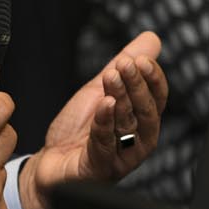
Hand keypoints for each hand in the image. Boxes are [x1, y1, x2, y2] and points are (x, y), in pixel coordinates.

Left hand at [16, 31, 167, 208]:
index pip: (157, 99)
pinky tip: (104, 105)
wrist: (50, 163)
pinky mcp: (99, 169)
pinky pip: (104, 145)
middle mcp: (136, 142)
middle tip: (126, 64)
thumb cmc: (79, 131)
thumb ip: (125, 67)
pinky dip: (105, 124)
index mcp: (141, 123)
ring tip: (111, 76)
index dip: (153, 79)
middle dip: (137, 86)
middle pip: (146, 112)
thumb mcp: (101, 90)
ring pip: (127, 127)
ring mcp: (119, 158)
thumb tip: (152, 39)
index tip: (143, 59)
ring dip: (121, 98)